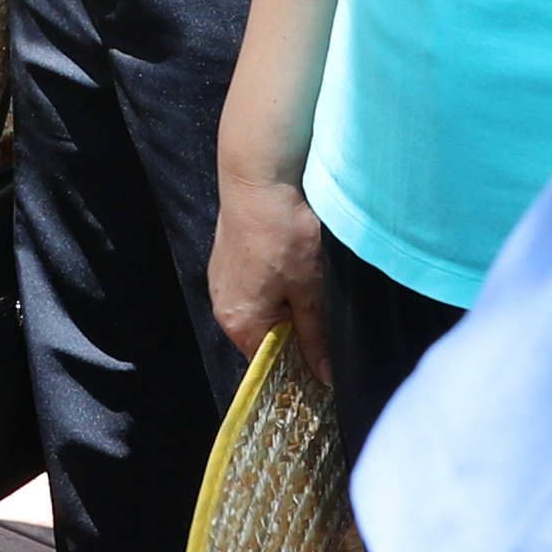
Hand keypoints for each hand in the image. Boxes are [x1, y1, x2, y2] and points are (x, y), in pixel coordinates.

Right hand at [212, 165, 324, 369]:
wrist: (258, 175)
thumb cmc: (283, 232)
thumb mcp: (309, 290)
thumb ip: (314, 335)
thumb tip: (322, 375)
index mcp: (240, 321)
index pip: (270, 364)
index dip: (300, 365)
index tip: (327, 360)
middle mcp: (224, 305)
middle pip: (265, 337)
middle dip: (295, 331)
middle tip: (324, 312)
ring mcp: (223, 279)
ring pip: (263, 308)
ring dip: (288, 303)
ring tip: (310, 281)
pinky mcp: (228, 257)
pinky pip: (254, 284)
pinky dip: (276, 282)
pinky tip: (293, 262)